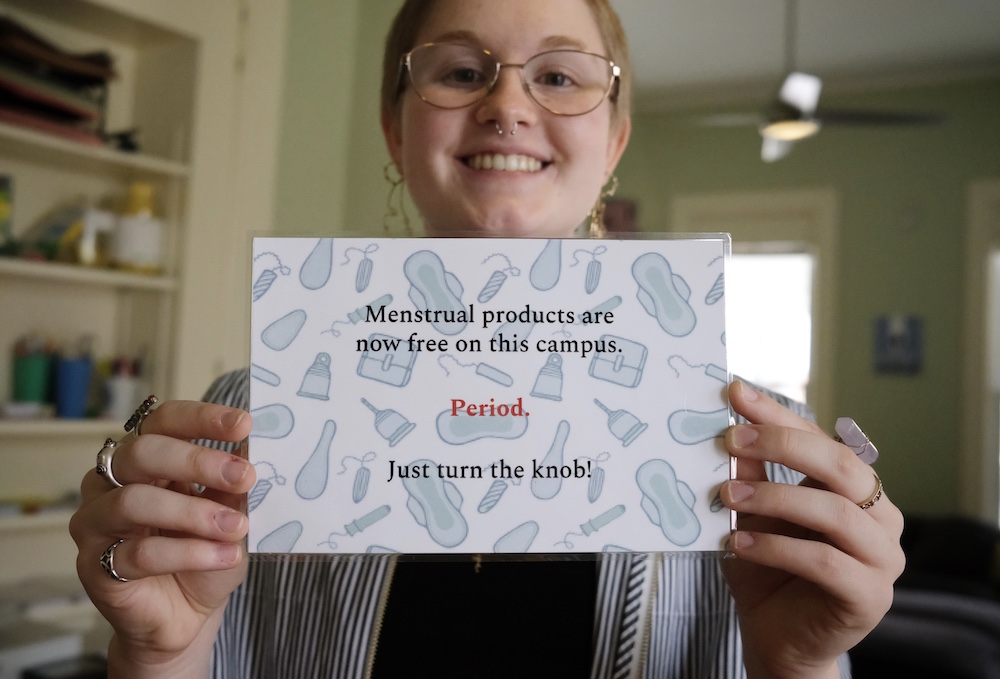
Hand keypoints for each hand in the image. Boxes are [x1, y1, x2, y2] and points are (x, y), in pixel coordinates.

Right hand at [70, 401, 254, 676]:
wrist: (187, 616)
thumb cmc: (206, 552)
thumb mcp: (231, 510)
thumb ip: (235, 479)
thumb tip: (254, 441)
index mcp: (146, 459)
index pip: (163, 421)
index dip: (200, 418)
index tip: (244, 424)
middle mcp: (110, 482)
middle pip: (142, 453)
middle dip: (198, 461)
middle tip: (245, 476)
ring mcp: (96, 523)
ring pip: (133, 501)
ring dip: (194, 512)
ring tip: (237, 526)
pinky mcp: (94, 566)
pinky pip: (137, 553)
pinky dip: (189, 552)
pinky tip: (225, 556)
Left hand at [720, 381, 904, 678]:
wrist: (776, 638)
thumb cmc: (766, 571)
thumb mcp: (750, 516)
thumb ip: (749, 477)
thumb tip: (728, 428)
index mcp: (856, 489)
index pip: (821, 438)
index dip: (778, 416)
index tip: (736, 393)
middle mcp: (879, 517)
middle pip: (840, 465)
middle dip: (781, 445)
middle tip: (730, 441)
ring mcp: (882, 558)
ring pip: (834, 512)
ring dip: (774, 498)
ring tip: (727, 498)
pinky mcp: (869, 596)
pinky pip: (825, 562)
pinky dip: (777, 548)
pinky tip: (738, 545)